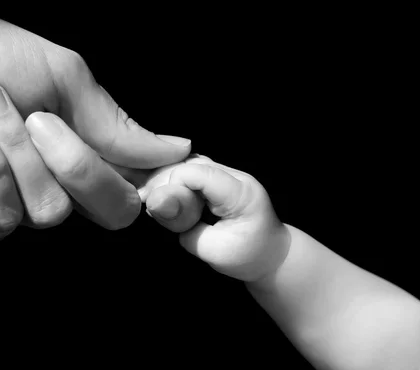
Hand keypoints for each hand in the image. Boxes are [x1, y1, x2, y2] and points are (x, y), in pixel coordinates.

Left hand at [0, 0, 189, 242]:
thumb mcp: (65, 77)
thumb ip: (116, 122)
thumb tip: (177, 148)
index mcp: (88, 149)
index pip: (138, 187)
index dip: (158, 186)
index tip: (169, 176)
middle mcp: (61, 183)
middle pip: (110, 212)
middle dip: (81, 164)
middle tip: (42, 117)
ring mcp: (20, 205)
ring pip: (52, 210)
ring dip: (19, 151)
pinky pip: (2, 216)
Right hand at [138, 154, 289, 281]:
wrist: (272, 256)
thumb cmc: (247, 257)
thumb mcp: (214, 251)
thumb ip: (184, 225)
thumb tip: (153, 203)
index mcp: (239, 191)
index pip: (195, 172)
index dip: (170, 186)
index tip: (157, 208)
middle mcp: (233, 174)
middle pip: (187, 163)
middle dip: (163, 181)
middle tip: (146, 205)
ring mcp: (226, 173)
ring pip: (185, 163)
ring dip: (165, 180)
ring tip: (150, 201)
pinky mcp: (217, 178)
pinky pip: (189, 171)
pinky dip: (172, 183)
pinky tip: (160, 197)